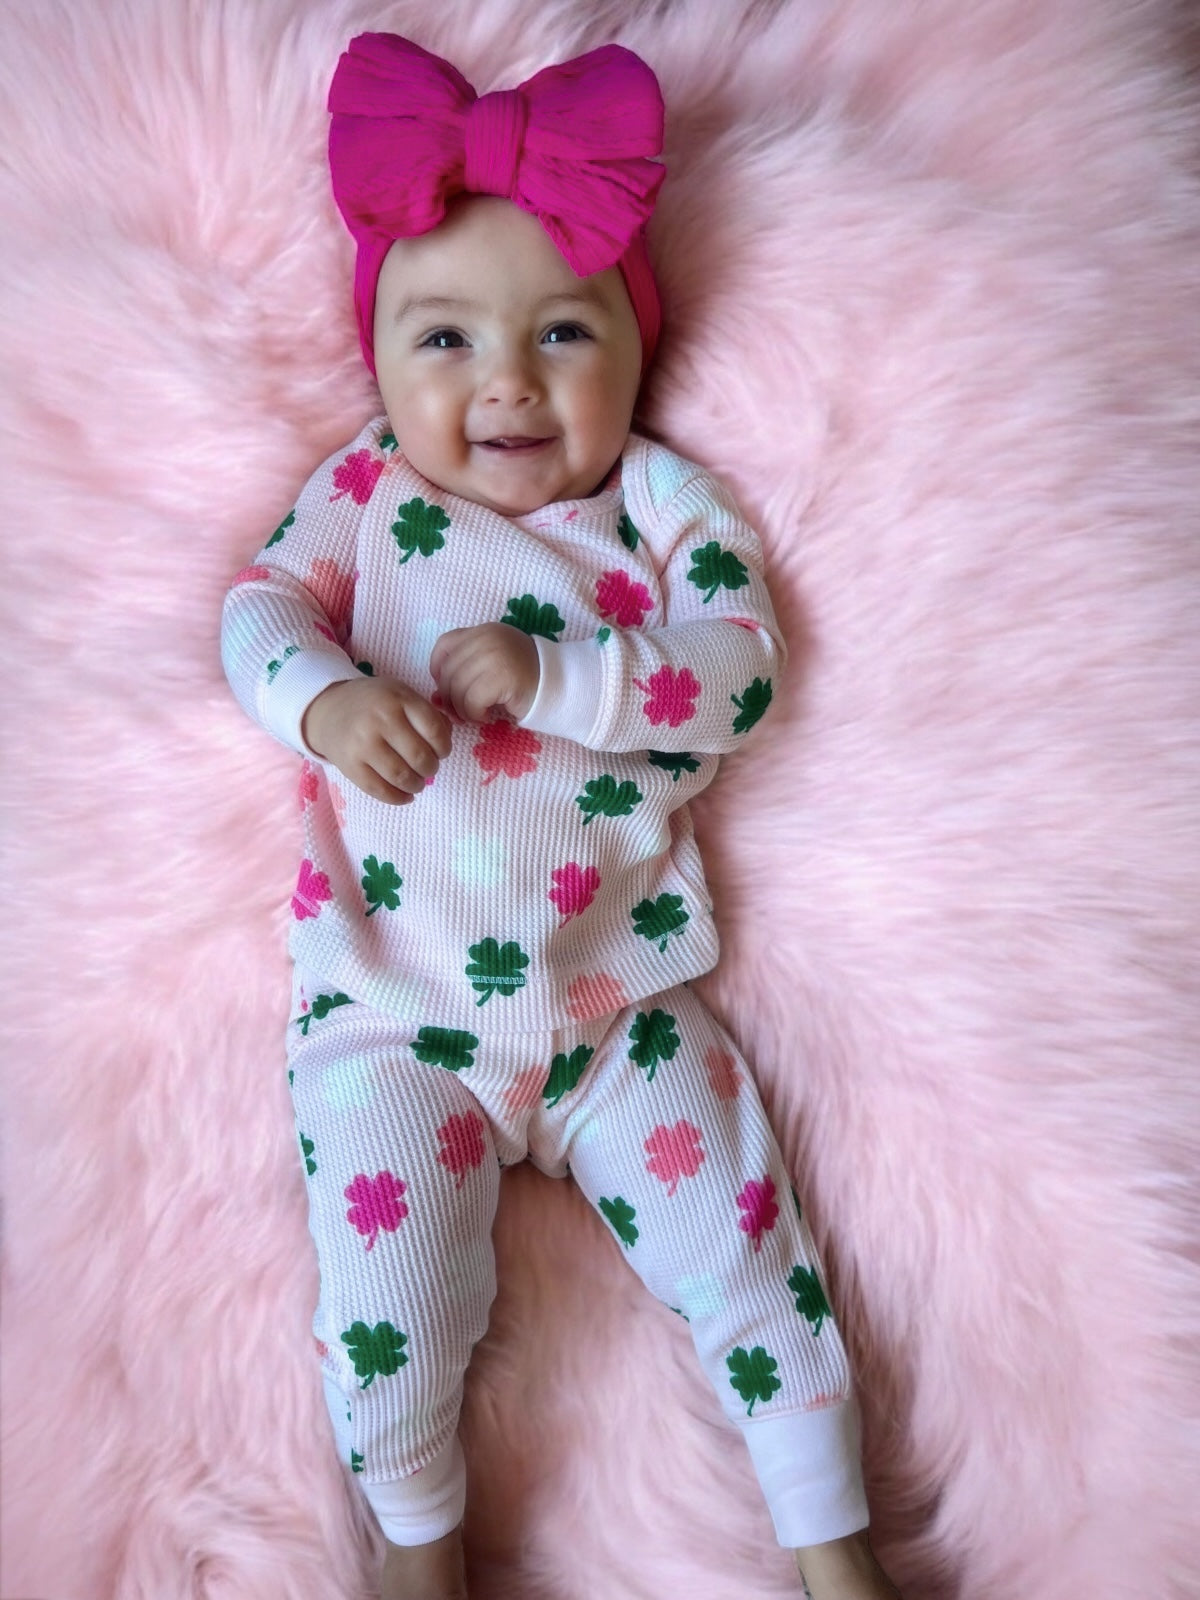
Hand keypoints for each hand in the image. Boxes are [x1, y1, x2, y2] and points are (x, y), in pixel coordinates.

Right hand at [301, 677, 451, 804]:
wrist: (329, 711)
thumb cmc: (375, 704)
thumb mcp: (402, 695)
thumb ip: (428, 714)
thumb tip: (446, 739)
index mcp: (398, 699)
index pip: (435, 731)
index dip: (444, 747)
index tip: (441, 752)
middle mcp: (380, 720)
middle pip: (420, 757)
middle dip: (431, 768)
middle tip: (428, 768)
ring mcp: (363, 744)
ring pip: (402, 776)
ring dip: (417, 785)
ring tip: (417, 782)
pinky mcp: (350, 765)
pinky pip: (380, 790)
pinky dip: (398, 798)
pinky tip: (405, 796)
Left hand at [429, 624, 539, 723]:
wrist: (561, 685)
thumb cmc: (525, 678)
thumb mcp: (494, 663)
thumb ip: (466, 670)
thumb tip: (436, 696)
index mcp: (484, 631)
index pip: (445, 644)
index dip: (437, 668)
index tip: (446, 688)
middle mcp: (487, 638)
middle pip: (448, 671)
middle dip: (449, 697)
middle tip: (461, 713)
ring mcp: (495, 656)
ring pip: (457, 689)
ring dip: (462, 710)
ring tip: (476, 716)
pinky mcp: (502, 677)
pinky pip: (472, 701)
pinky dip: (475, 714)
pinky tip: (487, 716)